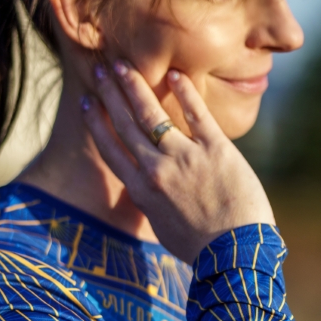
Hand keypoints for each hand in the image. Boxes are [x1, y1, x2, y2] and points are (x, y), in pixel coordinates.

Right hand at [82, 60, 274, 263]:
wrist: (234, 255)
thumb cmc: (199, 246)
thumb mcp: (162, 226)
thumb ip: (150, 200)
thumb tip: (143, 187)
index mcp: (141, 190)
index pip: (111, 147)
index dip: (95, 122)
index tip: (86, 102)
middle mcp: (156, 170)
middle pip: (126, 124)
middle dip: (110, 93)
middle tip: (100, 69)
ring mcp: (185, 157)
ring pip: (153, 114)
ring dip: (135, 86)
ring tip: (123, 65)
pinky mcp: (216, 149)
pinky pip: (196, 114)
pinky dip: (184, 92)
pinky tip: (174, 74)